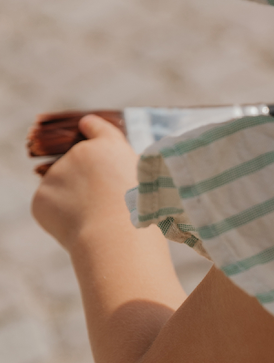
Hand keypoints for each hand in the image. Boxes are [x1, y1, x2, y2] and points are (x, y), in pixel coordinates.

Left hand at [31, 114, 138, 251]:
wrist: (114, 236)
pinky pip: (50, 207)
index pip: (95, 127)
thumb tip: (105, 176)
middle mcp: (78, 153)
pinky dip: (60, 218)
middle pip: (77, 165)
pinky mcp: (41, 197)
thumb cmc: (138, 213)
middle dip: (84, 181)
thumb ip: (122, 169)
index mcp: (108, 146)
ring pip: (62, 188)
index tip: (85, 126)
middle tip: (101, 206)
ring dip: (73, 201)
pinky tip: (79, 228)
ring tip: (94, 222)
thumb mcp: (144, 181)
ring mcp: (56, 174)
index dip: (90, 128)